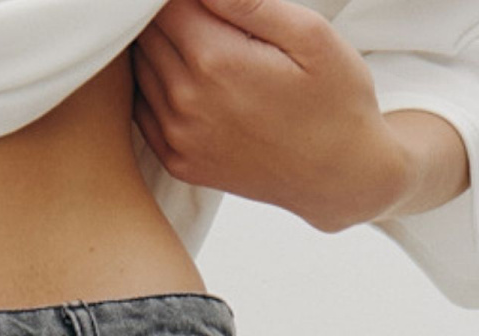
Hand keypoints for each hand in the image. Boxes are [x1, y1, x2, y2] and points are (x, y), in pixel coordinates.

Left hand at [131, 0, 461, 232]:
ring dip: (159, 47)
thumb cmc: (334, 97)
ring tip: (200, 40)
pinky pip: (143, 111)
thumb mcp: (309, 34)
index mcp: (216, 61)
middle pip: (146, 35)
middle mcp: (187, 101)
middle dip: (166, 15)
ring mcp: (178, 137)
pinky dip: (153, 86)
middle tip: (205, 19)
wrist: (338, 177)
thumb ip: (251, 3)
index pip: (165, 6)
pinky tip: (185, 76)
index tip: (207, 3)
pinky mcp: (178, 162)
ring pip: (140, 70)